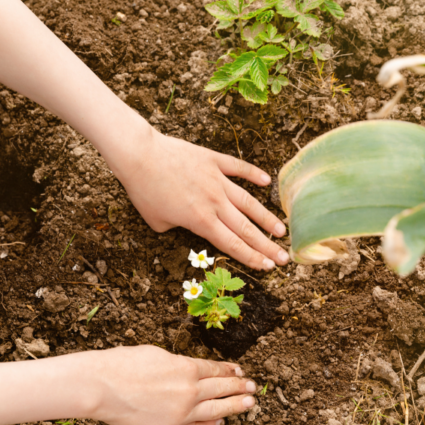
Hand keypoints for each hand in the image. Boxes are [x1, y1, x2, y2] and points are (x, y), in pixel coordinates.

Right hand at [87, 345, 255, 424]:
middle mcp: (188, 391)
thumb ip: (179, 364)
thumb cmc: (122, 364)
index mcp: (185, 368)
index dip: (229, 371)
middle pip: (221, 390)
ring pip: (216, 410)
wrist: (100, 386)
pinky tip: (219, 421)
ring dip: (235, 406)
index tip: (238, 371)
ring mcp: (181, 414)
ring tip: (249, 403)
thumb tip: (193, 371)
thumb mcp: (156, 354)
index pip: (215, 370)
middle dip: (239, 387)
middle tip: (253, 387)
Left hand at [115, 129, 288, 269]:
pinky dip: (253, 174)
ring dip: (266, 217)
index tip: (267, 267)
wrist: (141, 156)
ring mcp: (216, 180)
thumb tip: (184, 225)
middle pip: (246, 229)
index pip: (232, 245)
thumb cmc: (144, 191)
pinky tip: (267, 181)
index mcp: (201, 221)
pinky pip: (238, 168)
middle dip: (266, 246)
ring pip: (248, 202)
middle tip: (284, 258)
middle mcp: (214, 202)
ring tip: (281, 229)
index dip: (251, 258)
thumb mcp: (157, 222)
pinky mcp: (213, 160)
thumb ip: (176, 228)